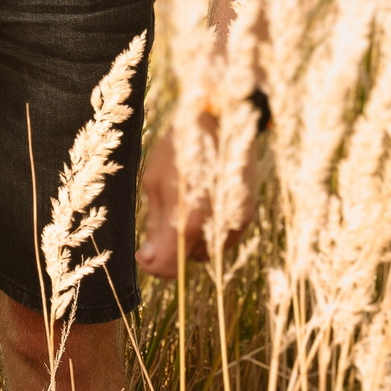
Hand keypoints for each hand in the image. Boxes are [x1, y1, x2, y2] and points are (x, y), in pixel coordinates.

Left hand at [135, 113, 258, 276]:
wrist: (223, 123)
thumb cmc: (181, 150)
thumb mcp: (155, 182)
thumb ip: (155, 223)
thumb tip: (148, 258)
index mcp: (188, 220)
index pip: (168, 267)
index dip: (152, 265)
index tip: (143, 253)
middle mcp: (216, 229)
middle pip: (185, 262)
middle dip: (169, 250)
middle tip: (160, 221)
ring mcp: (235, 224)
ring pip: (204, 253)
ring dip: (188, 240)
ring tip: (182, 205)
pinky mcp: (247, 218)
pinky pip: (221, 239)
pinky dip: (207, 230)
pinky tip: (201, 204)